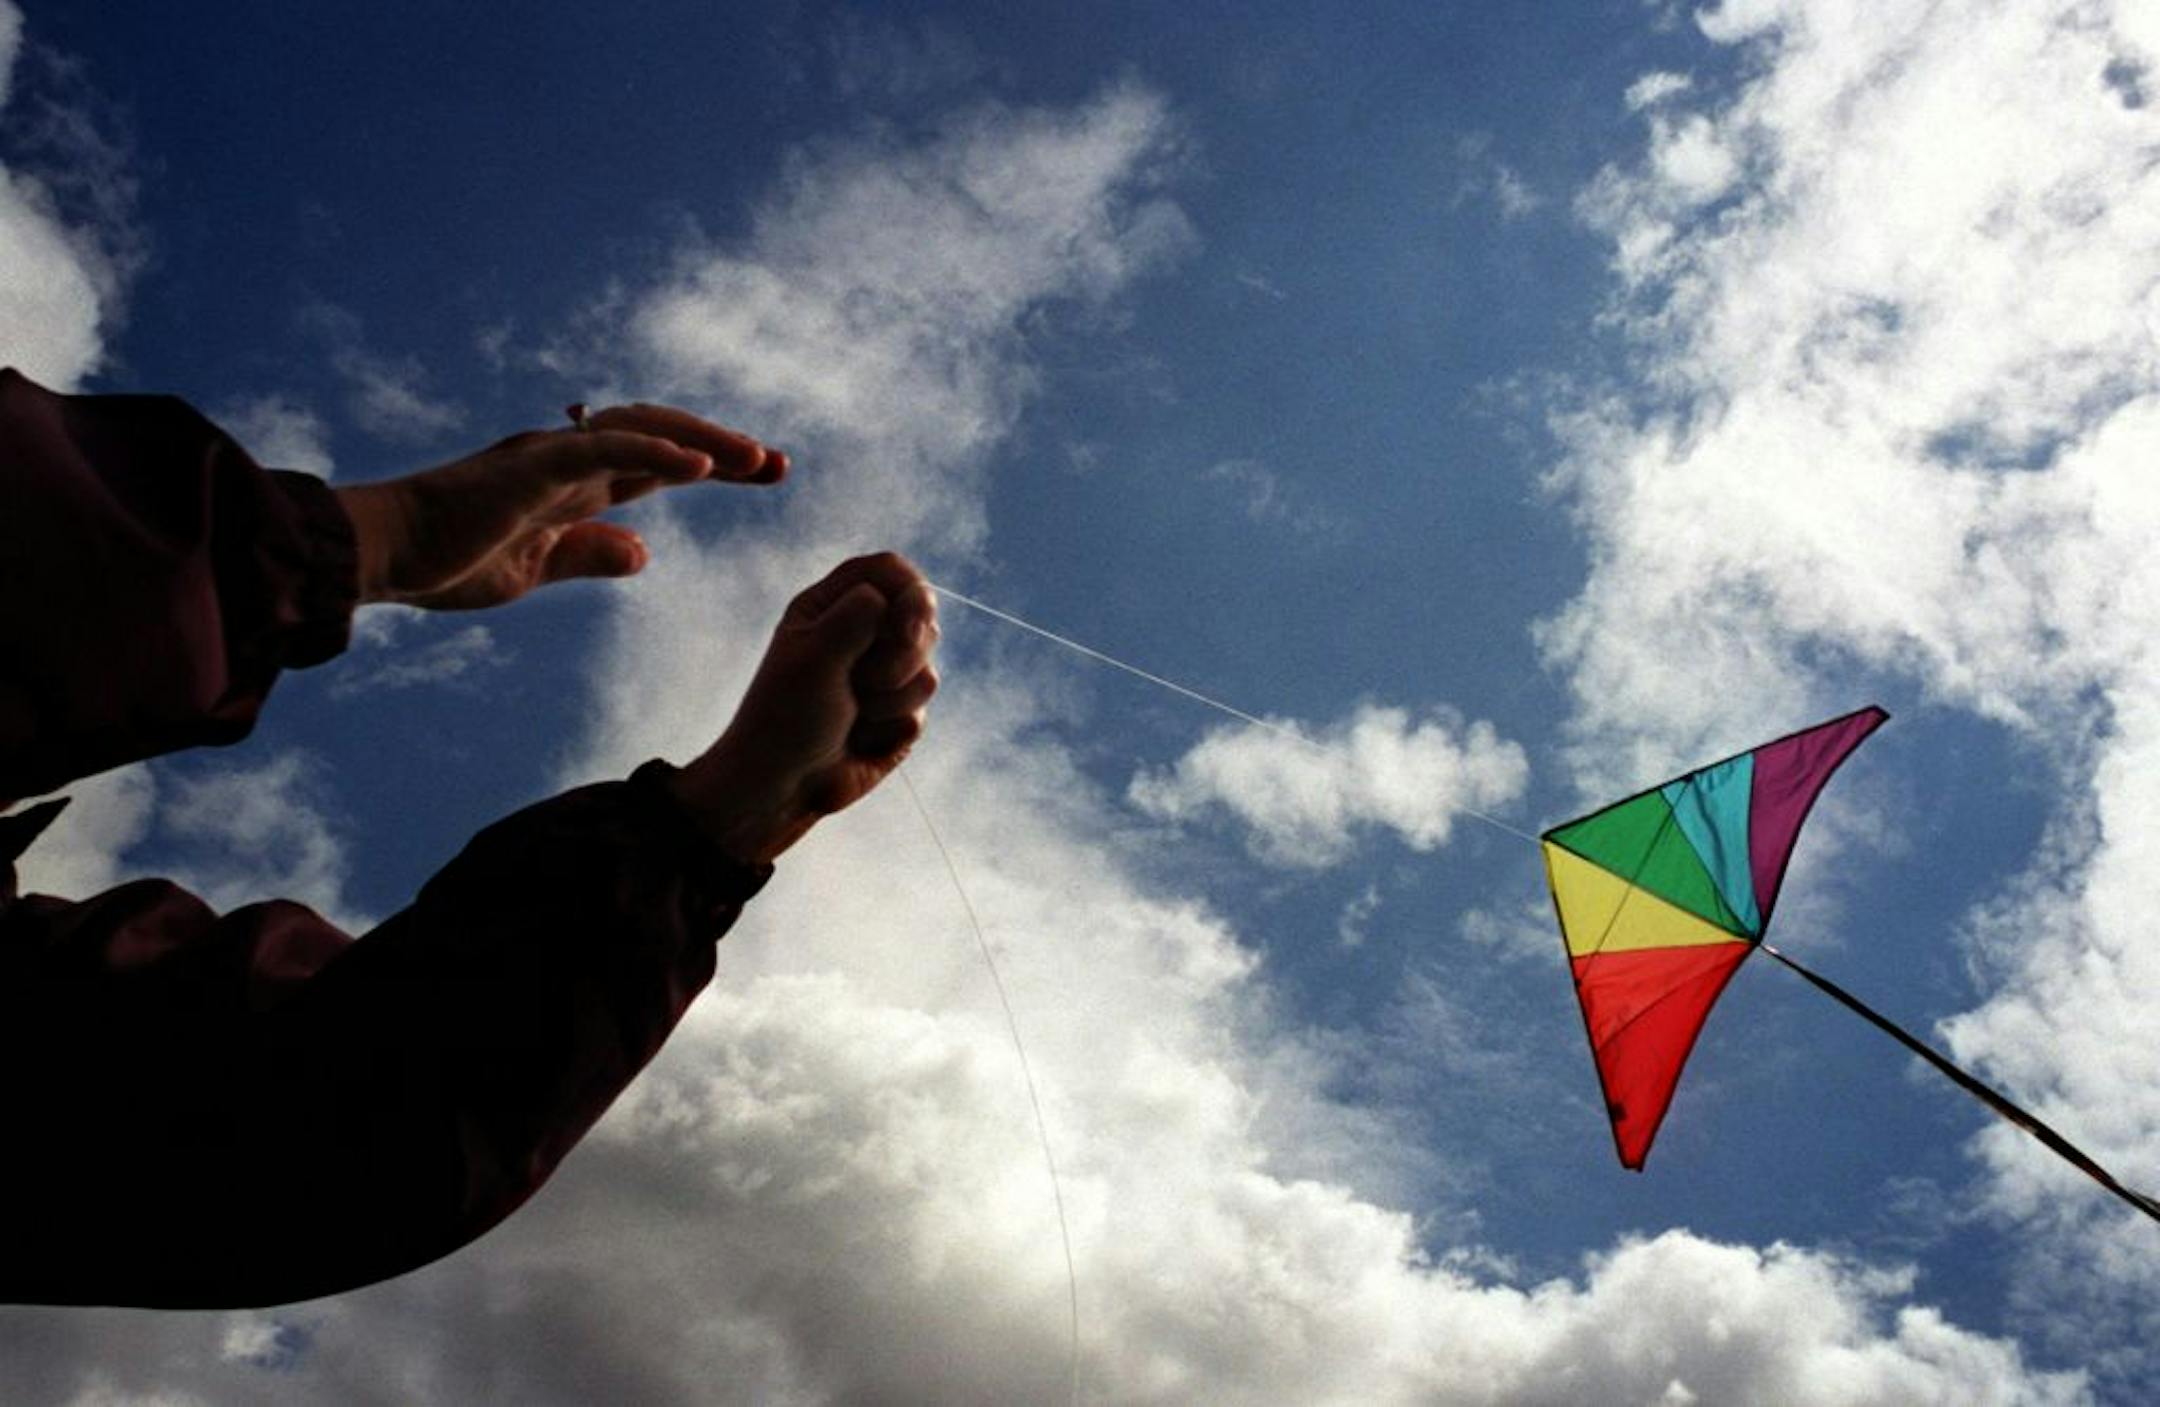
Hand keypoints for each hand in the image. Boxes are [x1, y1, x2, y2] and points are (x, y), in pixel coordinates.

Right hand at [334, 404, 784, 610]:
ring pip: (642, 430)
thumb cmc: (443, 562)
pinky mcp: (531, 466)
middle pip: (662, 435)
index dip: (713, 464)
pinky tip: (700, 464)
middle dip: (723, 447)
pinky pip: (604, 449)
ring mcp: (551, 458)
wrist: (380, 556)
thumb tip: (645, 553)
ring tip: (755, 458)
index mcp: (573, 485)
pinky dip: (655, 451)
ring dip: (702, 441)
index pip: (657, 464)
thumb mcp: (534, 571)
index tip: (766, 475)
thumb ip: (588, 557)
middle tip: (779, 464)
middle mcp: (568, 459)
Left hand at [666, 553, 938, 865]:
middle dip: (901, 654)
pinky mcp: (897, 715)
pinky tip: (860, 739)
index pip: (889, 572)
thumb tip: (902, 597)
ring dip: (890, 699)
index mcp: (831, 607)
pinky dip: (890, 727)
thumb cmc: (785, 716)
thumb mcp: (815, 655)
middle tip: (861, 680)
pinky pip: (922, 711)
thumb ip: (860, 615)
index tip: (905, 623)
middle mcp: (862, 635)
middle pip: (921, 616)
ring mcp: (883, 676)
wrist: (782, 786)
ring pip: (926, 669)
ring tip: (852, 714)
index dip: (909, 590)